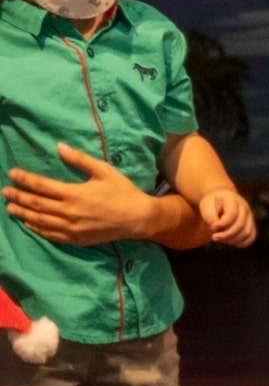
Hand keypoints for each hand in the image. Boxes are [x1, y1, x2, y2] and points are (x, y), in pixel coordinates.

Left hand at [4, 145, 160, 246]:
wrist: (138, 218)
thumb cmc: (123, 191)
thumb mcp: (105, 171)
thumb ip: (80, 160)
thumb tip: (60, 147)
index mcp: (74, 193)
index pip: (41, 186)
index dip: (25, 179)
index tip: (12, 174)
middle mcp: (68, 212)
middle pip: (36, 204)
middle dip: (18, 197)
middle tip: (6, 191)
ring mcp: (70, 228)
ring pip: (39, 220)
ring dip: (22, 213)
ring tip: (10, 207)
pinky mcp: (75, 239)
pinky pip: (50, 234)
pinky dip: (36, 228)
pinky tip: (29, 222)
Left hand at [199, 190, 256, 247]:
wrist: (221, 200)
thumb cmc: (212, 203)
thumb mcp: (206, 205)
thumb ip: (209, 215)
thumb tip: (215, 228)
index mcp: (233, 199)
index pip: (232, 214)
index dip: (222, 224)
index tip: (212, 228)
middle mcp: (244, 207)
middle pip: (240, 225)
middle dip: (226, 235)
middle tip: (213, 237)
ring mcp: (249, 216)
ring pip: (246, 233)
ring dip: (231, 240)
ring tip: (220, 238)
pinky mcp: (251, 225)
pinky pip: (250, 238)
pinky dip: (240, 243)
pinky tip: (229, 241)